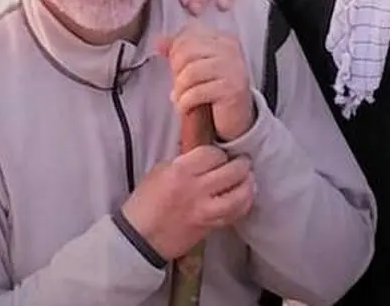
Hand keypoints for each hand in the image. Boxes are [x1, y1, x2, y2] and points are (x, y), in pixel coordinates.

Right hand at [121, 145, 254, 260]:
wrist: (140, 236)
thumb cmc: (145, 203)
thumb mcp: (159, 171)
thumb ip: (183, 161)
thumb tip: (205, 157)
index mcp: (180, 172)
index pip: (213, 154)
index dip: (220, 152)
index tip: (220, 155)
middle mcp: (196, 190)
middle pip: (232, 172)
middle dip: (242, 164)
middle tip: (243, 162)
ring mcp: (206, 210)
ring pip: (240, 195)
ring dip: (249, 184)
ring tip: (248, 178)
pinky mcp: (210, 226)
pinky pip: (236, 214)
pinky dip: (244, 203)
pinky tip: (245, 197)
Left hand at [156, 20, 253, 141]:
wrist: (236, 117)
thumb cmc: (215, 90)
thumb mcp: (198, 66)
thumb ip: (179, 51)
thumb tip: (159, 42)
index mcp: (222, 39)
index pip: (189, 33)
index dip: (175, 51)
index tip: (177, 68)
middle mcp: (230, 50)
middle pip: (186, 51)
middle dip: (176, 71)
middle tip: (179, 86)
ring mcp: (233, 68)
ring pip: (190, 72)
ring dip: (179, 90)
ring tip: (180, 98)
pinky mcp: (231, 89)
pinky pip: (196, 92)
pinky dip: (184, 103)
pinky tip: (186, 108)